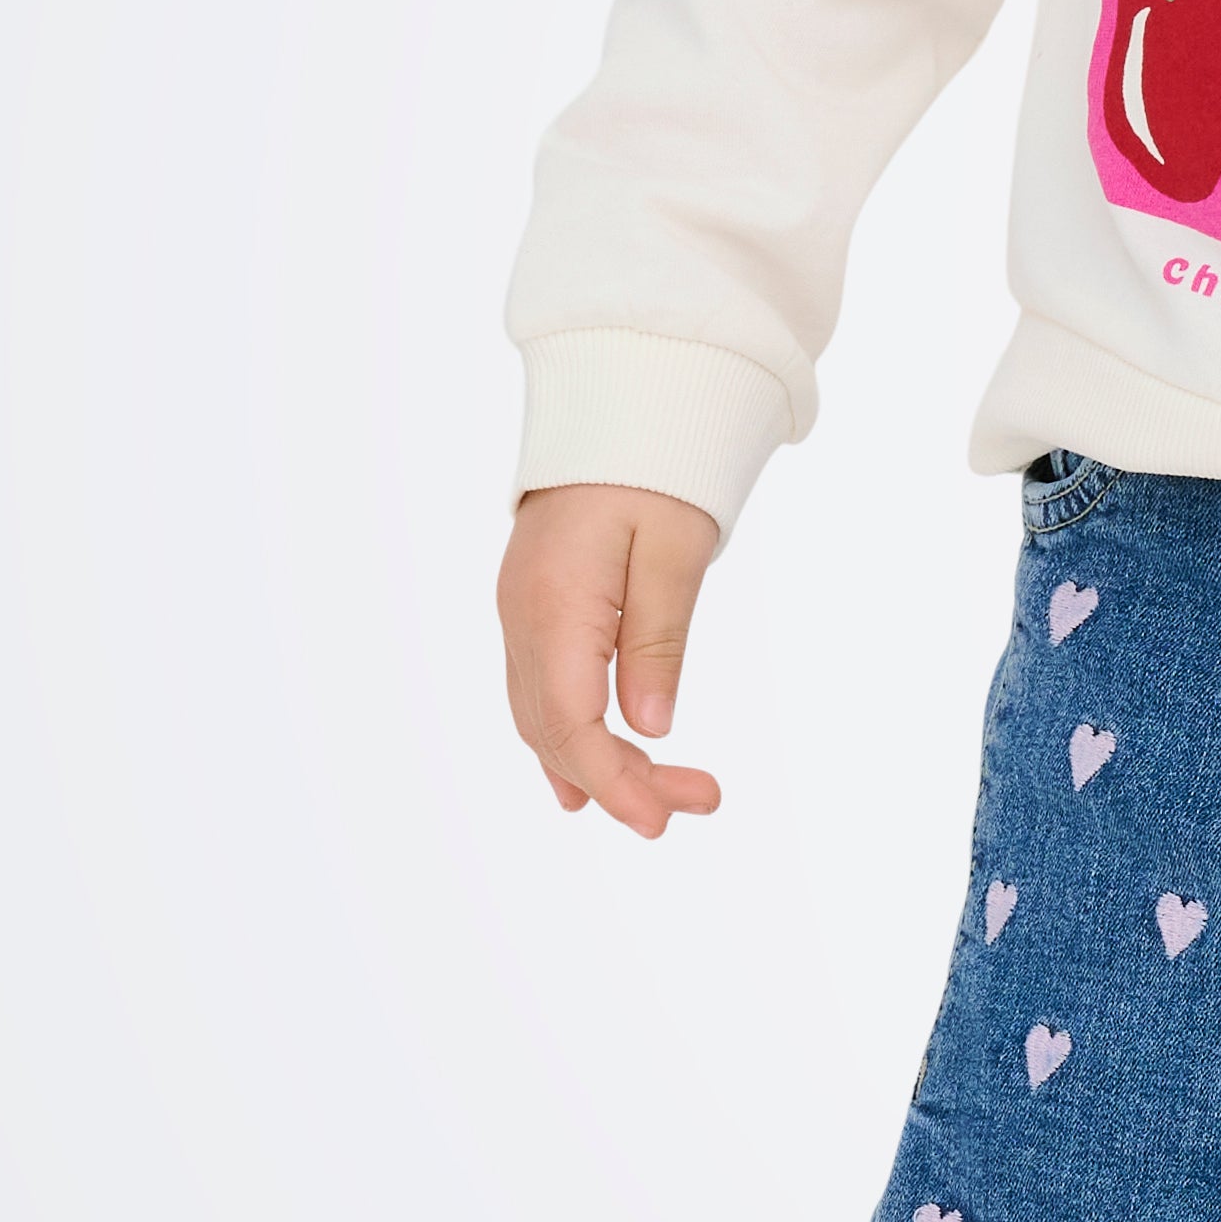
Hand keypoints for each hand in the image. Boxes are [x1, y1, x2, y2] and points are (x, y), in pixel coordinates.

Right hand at [498, 484, 727, 831]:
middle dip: (622, 781)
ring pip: (542, 720)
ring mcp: (518, 616)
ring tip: (662, 800)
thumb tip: (650, 728)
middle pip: (556, 732)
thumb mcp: (675, 547)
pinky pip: (538, 694)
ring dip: (598, 766)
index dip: (616, 780)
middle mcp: (521, 619)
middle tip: (701, 800)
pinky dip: (568, 738)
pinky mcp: (530, 611)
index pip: (573, 722)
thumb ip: (658, 640)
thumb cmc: (653, 467)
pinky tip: (591, 773)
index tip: (663, 820)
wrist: (614, 401)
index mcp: (554, 605)